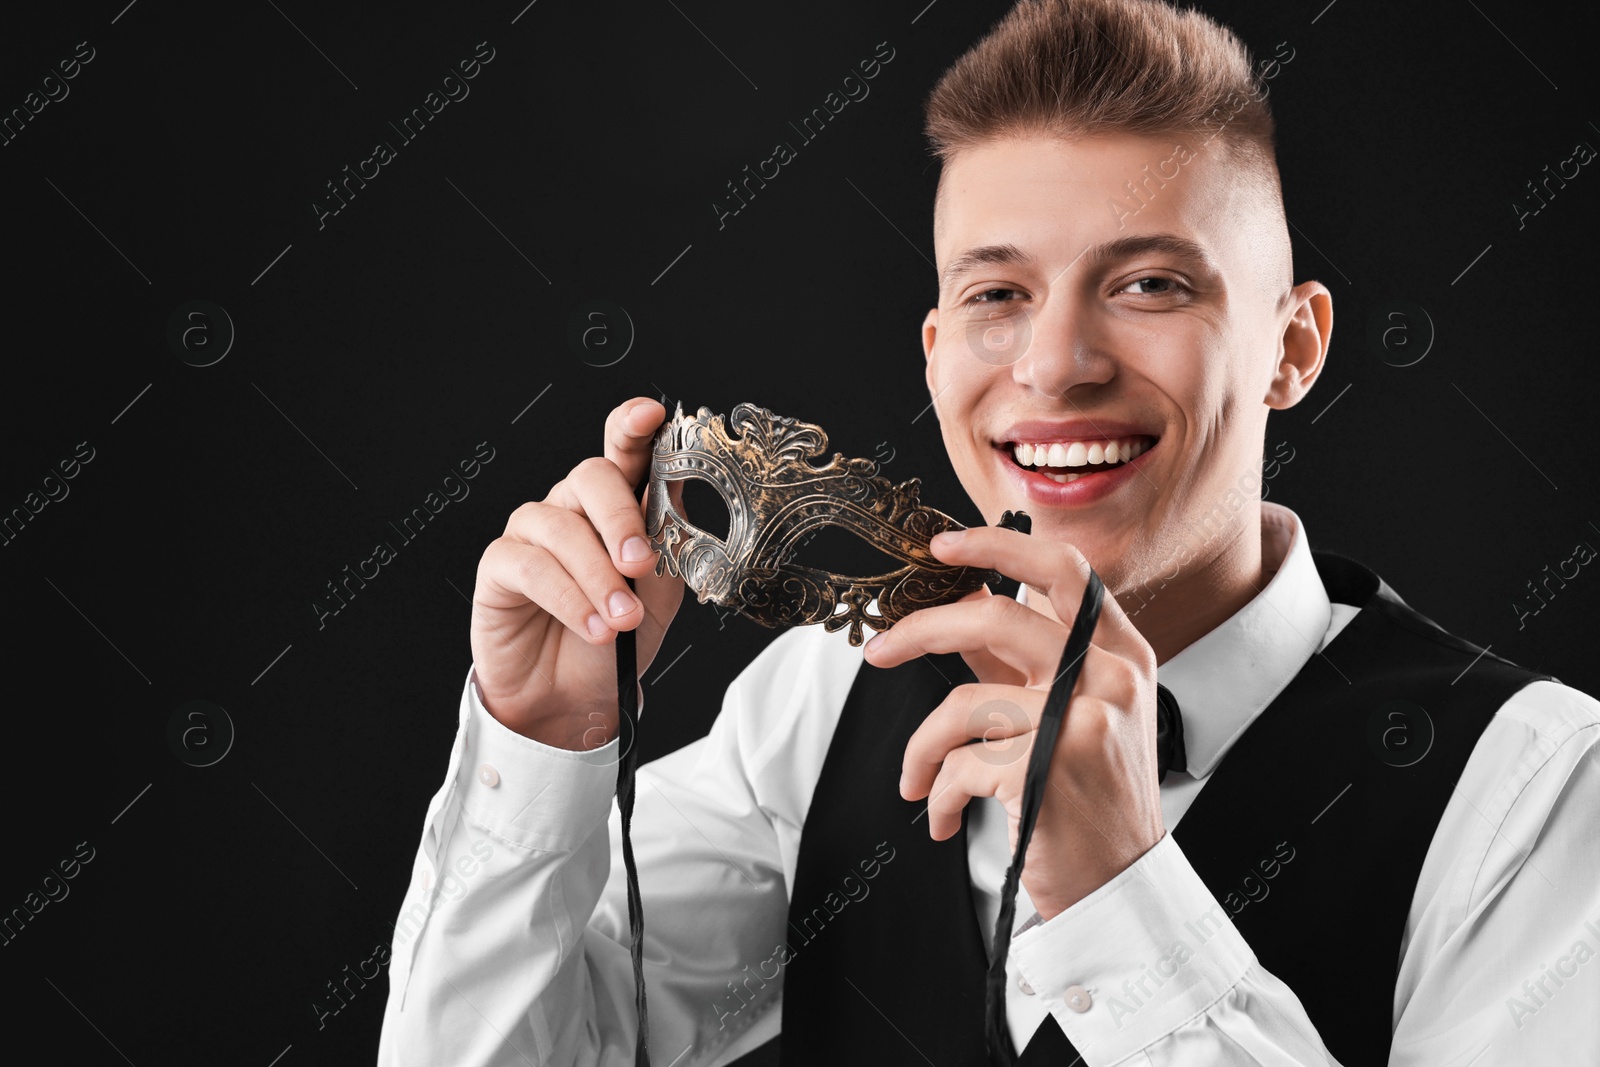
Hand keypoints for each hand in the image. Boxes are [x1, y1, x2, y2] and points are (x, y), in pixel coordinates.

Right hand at [469, 397, 684, 748]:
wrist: (575, 697)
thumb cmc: (620, 638)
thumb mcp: (659, 594)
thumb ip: (666, 545)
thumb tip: (671, 504)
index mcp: (617, 504)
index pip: (625, 450)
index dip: (634, 427)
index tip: (651, 415)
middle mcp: (573, 507)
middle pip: (591, 476)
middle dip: (621, 520)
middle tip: (640, 565)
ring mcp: (533, 532)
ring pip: (562, 528)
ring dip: (597, 578)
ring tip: (621, 622)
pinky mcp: (500, 565)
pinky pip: (530, 566)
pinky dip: (567, 598)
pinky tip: (591, 626)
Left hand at [865, 525, 1165, 918]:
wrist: (1120, 886)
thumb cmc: (1092, 801)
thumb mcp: (1075, 717)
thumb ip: (1023, 664)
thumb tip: (964, 610)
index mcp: (1122, 654)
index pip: (1065, 571)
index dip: (996, 547)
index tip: (942, 547)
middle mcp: (1111, 678)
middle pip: (996, 620)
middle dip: (921, 631)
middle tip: (880, 650)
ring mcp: (1081, 721)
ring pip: (963, 704)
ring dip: (923, 748)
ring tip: (917, 779)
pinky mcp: (1046, 770)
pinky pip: (959, 763)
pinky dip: (941, 793)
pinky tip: (946, 817)